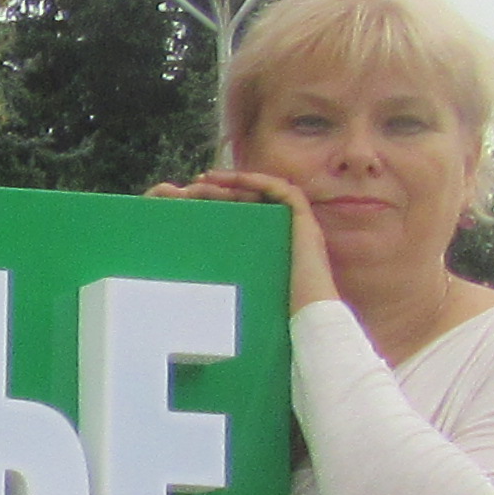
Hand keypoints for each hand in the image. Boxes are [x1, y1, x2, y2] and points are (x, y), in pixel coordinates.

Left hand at [149, 168, 338, 313]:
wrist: (306, 317)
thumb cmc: (274, 312)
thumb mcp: (240, 289)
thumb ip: (223, 282)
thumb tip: (187, 290)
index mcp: (272, 245)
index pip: (246, 215)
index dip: (221, 204)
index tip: (192, 201)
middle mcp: (287, 231)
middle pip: (253, 200)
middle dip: (223, 189)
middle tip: (194, 185)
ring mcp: (299, 225)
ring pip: (267, 191)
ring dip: (238, 180)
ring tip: (208, 178)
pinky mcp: (306, 222)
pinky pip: (284, 191)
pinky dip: (260, 181)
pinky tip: (235, 179)